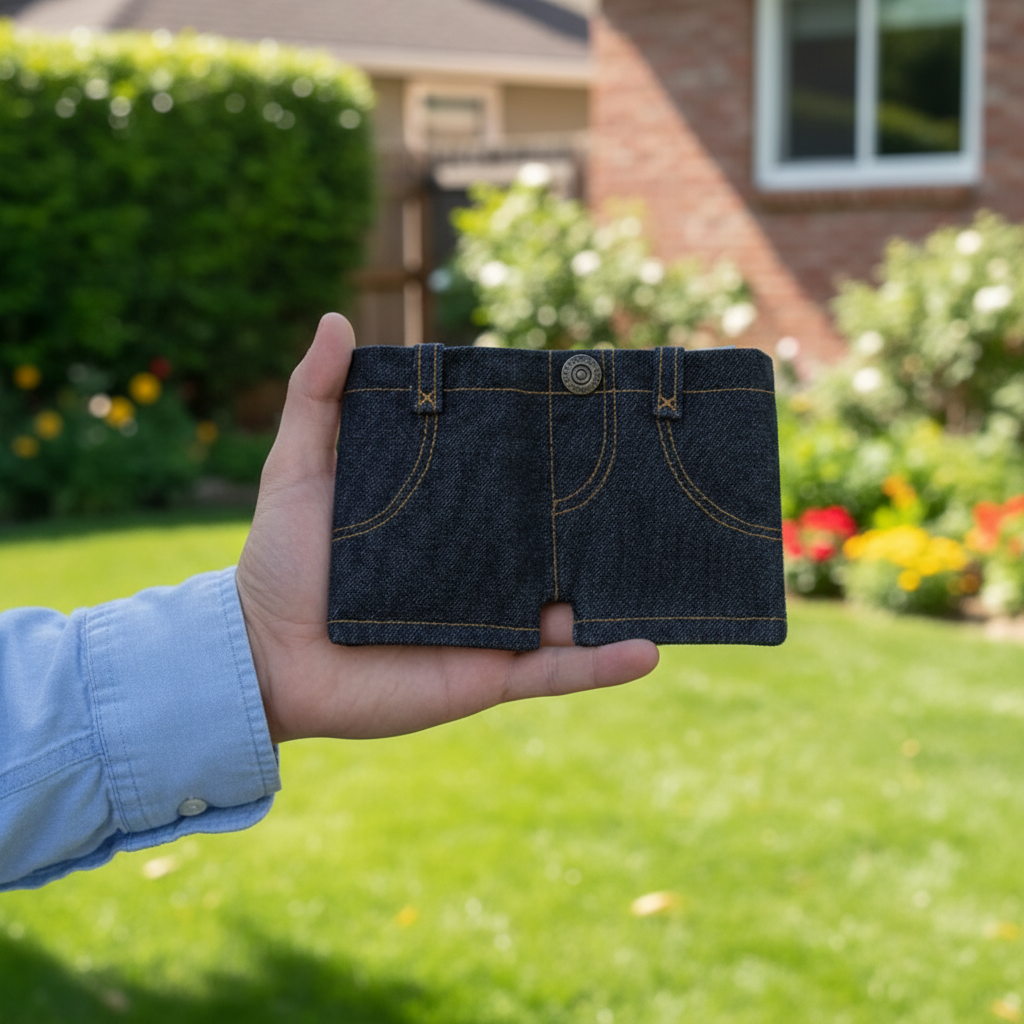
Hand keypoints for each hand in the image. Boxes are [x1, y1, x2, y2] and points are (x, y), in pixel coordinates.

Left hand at [235, 313, 658, 742]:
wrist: (265, 657)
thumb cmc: (280, 561)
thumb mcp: (299, 468)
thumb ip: (317, 398)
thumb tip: (338, 318)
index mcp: (447, 519)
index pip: (511, 483)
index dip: (549, 456)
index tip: (596, 416)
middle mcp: (479, 567)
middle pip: (554, 541)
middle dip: (602, 519)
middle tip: (653, 484)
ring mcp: (493, 623)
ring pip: (573, 608)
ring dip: (621, 590)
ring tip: (675, 561)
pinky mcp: (491, 673)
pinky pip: (557, 671)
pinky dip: (603, 664)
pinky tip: (649, 649)